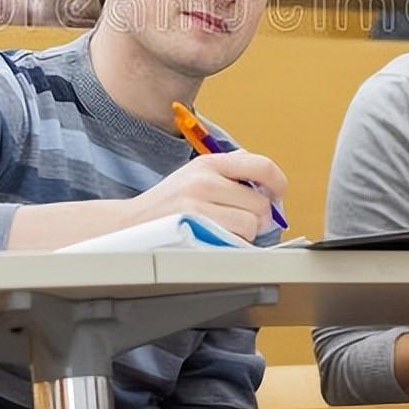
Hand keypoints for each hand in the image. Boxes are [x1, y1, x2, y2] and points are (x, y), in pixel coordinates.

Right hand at [127, 151, 286, 240]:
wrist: (130, 223)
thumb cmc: (169, 203)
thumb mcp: (196, 174)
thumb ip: (230, 172)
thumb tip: (269, 183)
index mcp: (210, 163)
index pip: (262, 166)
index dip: (278, 183)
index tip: (277, 196)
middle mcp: (204, 179)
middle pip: (261, 202)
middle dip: (260, 218)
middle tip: (248, 221)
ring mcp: (198, 204)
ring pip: (251, 224)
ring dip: (246, 234)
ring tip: (226, 231)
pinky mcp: (194, 228)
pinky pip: (235, 241)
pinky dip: (234, 246)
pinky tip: (219, 240)